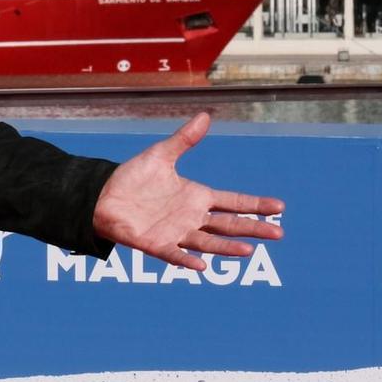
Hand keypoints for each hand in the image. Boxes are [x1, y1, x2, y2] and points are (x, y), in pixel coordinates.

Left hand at [90, 113, 283, 268]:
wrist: (102, 195)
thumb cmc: (133, 178)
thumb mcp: (161, 155)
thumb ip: (184, 139)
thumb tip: (206, 115)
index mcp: (197, 197)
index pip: (233, 202)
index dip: (255, 204)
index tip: (279, 207)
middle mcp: (191, 218)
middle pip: (228, 225)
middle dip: (252, 228)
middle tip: (278, 232)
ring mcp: (175, 232)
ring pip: (207, 242)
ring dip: (226, 247)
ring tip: (248, 250)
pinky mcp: (155, 244)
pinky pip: (174, 254)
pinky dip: (186, 260)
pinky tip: (201, 265)